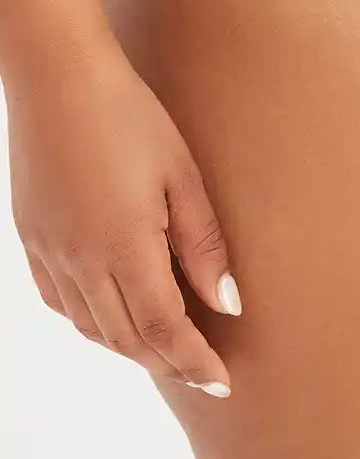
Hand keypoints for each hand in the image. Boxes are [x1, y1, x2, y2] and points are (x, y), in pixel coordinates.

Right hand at [7, 39, 241, 394]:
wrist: (58, 76)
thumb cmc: (129, 115)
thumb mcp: (182, 174)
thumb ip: (204, 245)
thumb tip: (228, 305)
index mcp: (122, 247)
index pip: (163, 330)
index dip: (194, 361)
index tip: (223, 382)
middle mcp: (79, 261)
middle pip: (126, 339)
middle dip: (168, 363)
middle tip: (202, 373)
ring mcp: (49, 251)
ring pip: (90, 326)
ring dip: (130, 347)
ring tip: (166, 350)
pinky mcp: (32, 237)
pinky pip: (60, 301)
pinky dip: (91, 321)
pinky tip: (113, 312)